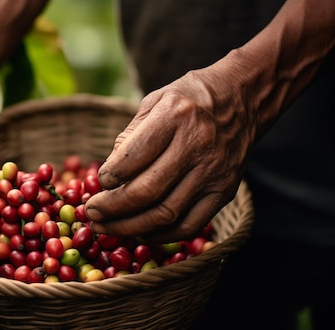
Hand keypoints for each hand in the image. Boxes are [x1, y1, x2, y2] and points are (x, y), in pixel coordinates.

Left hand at [84, 68, 252, 241]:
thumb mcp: (154, 101)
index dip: (109, 176)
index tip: (98, 182)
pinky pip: (189, 225)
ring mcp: (213, 173)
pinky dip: (160, 234)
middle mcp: (197, 146)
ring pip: (166, 214)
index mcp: (175, 117)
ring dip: (130, 226)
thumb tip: (109, 176)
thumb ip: (129, 136)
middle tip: (92, 213)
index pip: (134, 157)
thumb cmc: (189, 99)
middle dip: (113, 208)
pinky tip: (140, 231)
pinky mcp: (224, 193)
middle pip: (148, 191)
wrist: (242, 100)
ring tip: (107, 226)